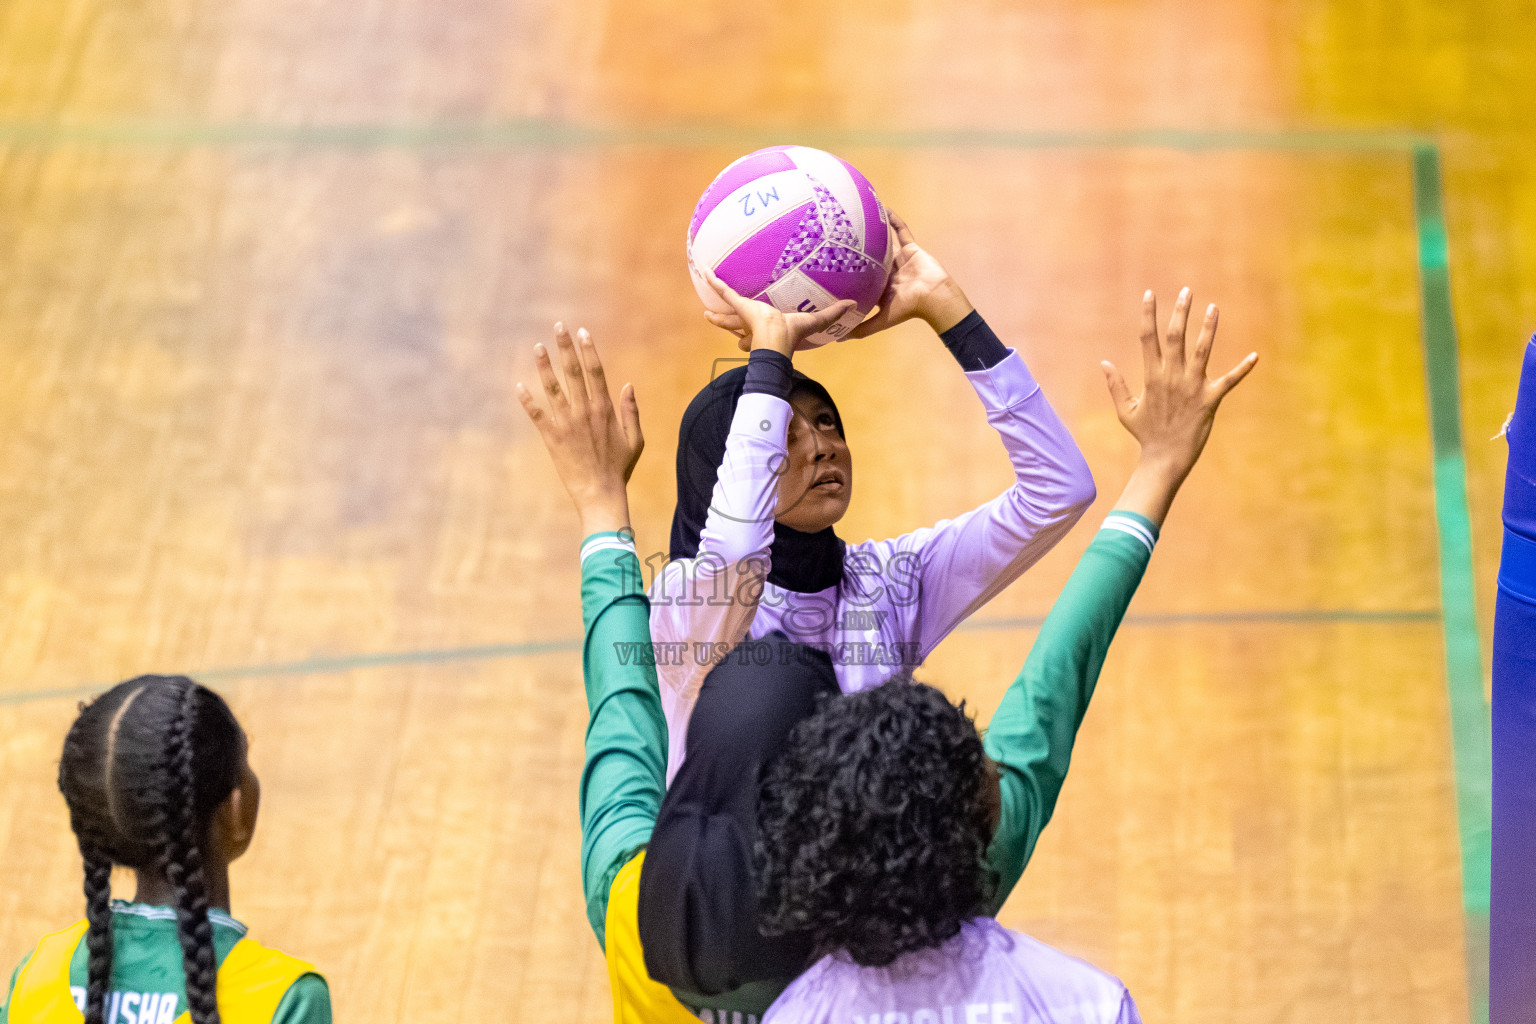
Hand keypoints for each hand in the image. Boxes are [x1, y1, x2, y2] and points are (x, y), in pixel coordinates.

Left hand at [517, 323, 644, 535]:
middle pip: (573, 372)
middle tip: (558, 327)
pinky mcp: (552, 438)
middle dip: (565, 348)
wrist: (600, 494)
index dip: (588, 350)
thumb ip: (631, 411)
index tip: (582, 332)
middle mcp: (584, 411)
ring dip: (544, 366)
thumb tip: (628, 385)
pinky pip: (536, 415)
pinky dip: (527, 400)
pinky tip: (518, 386)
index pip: (595, 371)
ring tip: (538, 348)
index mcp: (604, 409)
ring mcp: (566, 424)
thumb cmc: (620, 468)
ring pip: (552, 388)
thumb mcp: (635, 439)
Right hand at [701, 270, 855, 354]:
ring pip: (727, 316)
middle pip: (738, 328)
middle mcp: (753, 327)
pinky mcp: (739, 305)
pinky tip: (704, 270)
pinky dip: (714, 281)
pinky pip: (724, 290)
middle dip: (730, 328)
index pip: (758, 335)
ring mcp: (743, 317)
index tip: (751, 337)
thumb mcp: (816, 320)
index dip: (754, 337)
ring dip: (717, 315)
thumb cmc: (794, 333)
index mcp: (768, 331)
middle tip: (722, 325)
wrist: (776, 338)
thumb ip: (833, 313)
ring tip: (706, 314)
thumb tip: (854, 305)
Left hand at [847, 210, 972, 337]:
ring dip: (875, 230)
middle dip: (859, 247)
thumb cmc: (909, 309)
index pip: (862, 276)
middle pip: (871, 256)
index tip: (832, 261)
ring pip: (885, 241)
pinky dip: (895, 221)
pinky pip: (902, 231)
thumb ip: (861, 328)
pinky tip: (884, 209)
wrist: (934, 298)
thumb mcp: (881, 320)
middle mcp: (889, 271)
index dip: (850, 269)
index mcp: (881, 286)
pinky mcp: (911, 248)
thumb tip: (837, 337)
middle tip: (840, 233)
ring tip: (859, 217)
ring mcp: (901, 259)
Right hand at [1103, 288, 1256, 526]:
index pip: (1148, 339)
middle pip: (1176, 337)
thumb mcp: (1126, 410)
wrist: (1165, 458)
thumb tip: (1104, 363)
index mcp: (1152, 377)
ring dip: (1208, 328)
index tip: (1150, 294)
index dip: (1148, 315)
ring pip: (1202, 350)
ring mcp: (1192, 387)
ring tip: (1213, 308)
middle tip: (1187, 291)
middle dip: (1180, 312)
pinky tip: (1255, 356)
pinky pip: (1230, 381)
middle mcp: (1172, 377)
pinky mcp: (1210, 400)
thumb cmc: (1146, 434)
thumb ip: (1116, 385)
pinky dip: (1243, 369)